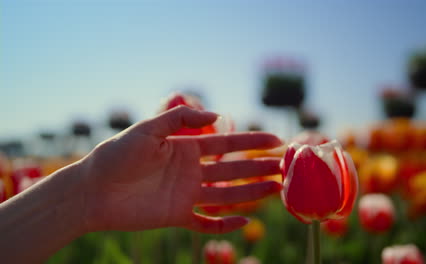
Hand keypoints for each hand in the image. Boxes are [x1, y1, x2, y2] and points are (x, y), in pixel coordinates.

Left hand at [81, 106, 282, 232]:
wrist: (92, 190)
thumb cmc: (116, 155)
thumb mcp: (147, 128)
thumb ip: (179, 118)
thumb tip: (215, 114)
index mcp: (186, 148)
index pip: (226, 145)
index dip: (251, 142)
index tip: (275, 140)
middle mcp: (190, 171)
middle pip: (232, 170)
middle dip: (258, 168)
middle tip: (284, 168)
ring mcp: (186, 194)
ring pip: (226, 195)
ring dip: (251, 193)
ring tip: (275, 190)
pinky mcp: (177, 216)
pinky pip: (206, 223)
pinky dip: (224, 225)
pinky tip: (244, 222)